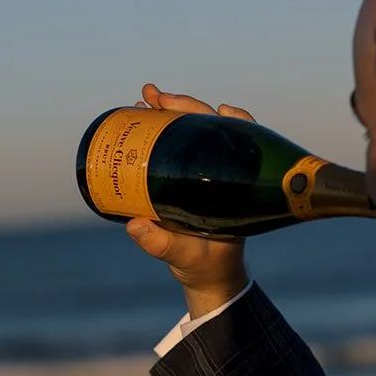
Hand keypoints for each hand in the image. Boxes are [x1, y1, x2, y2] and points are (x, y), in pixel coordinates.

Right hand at [127, 83, 251, 319]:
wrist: (207, 278)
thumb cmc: (206, 267)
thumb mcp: (185, 256)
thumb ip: (162, 244)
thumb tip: (135, 225)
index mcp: (235, 186)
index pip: (239, 141)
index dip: (233, 121)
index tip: (219, 110)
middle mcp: (222, 173)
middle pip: (209, 127)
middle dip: (183, 107)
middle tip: (154, 98)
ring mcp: (204, 173)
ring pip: (191, 133)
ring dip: (169, 112)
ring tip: (144, 100)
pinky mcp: (186, 180)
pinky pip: (177, 148)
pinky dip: (163, 130)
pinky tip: (150, 117)